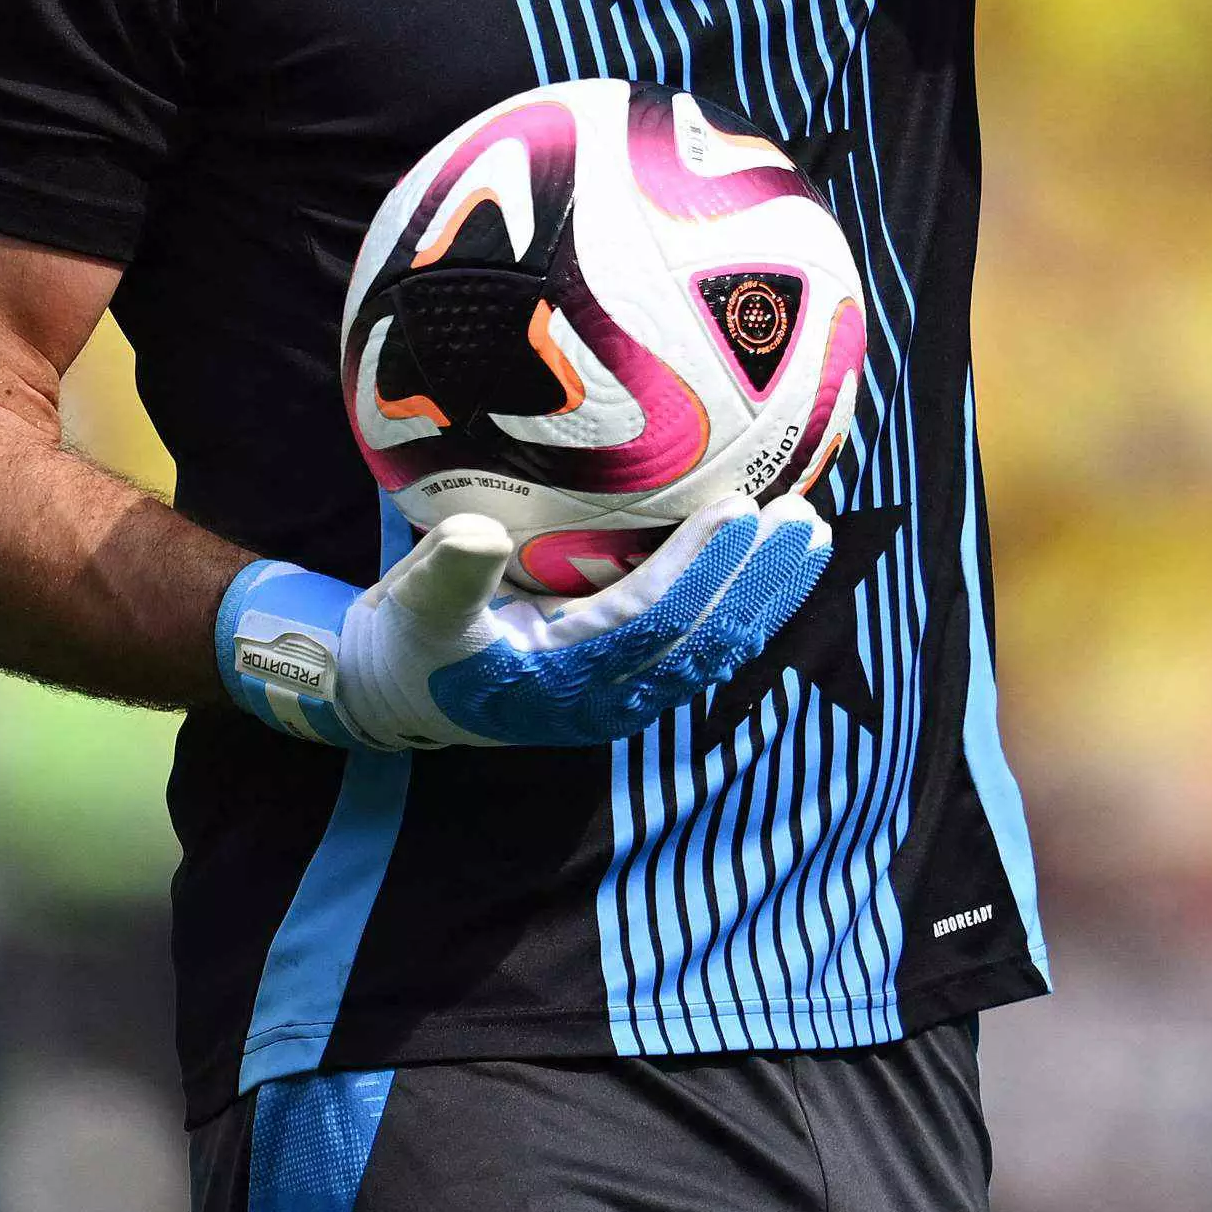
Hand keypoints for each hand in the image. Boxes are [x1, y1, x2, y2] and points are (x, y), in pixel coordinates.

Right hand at [214, 500, 831, 752]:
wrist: (402, 695)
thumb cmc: (412, 641)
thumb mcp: (414, 606)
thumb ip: (447, 572)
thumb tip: (479, 531)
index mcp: (559, 681)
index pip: (648, 619)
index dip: (698, 568)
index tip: (738, 510)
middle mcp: (605, 700)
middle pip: (700, 638)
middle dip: (757, 581)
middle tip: (804, 518)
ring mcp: (624, 698)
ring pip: (712, 649)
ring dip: (764, 596)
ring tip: (809, 536)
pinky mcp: (630, 687)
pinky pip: (700, 648)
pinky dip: (742, 608)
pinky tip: (773, 569)